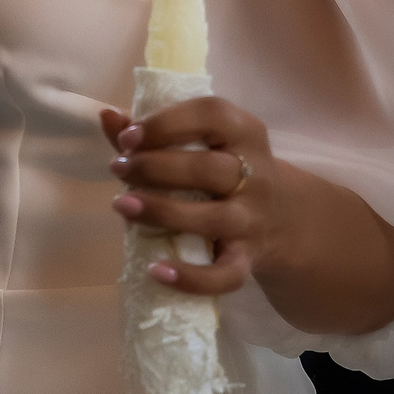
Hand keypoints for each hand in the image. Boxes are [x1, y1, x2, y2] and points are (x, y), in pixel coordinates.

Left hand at [101, 96, 393, 333]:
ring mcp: (253, 219)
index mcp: (244, 131)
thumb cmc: (225, 170)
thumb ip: (153, 130)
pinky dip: (191, 277)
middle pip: (208, 169)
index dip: (167, 123)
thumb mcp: (204, 142)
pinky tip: (156, 270)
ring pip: (211, 218)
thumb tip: (107, 117)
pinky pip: (224, 275)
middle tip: (118, 169)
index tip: (129, 136)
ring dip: (162, 212)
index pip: (211, 115)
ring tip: (122, 205)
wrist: (285, 220)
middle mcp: (256, 173)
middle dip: (156, 167)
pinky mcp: (249, 259)